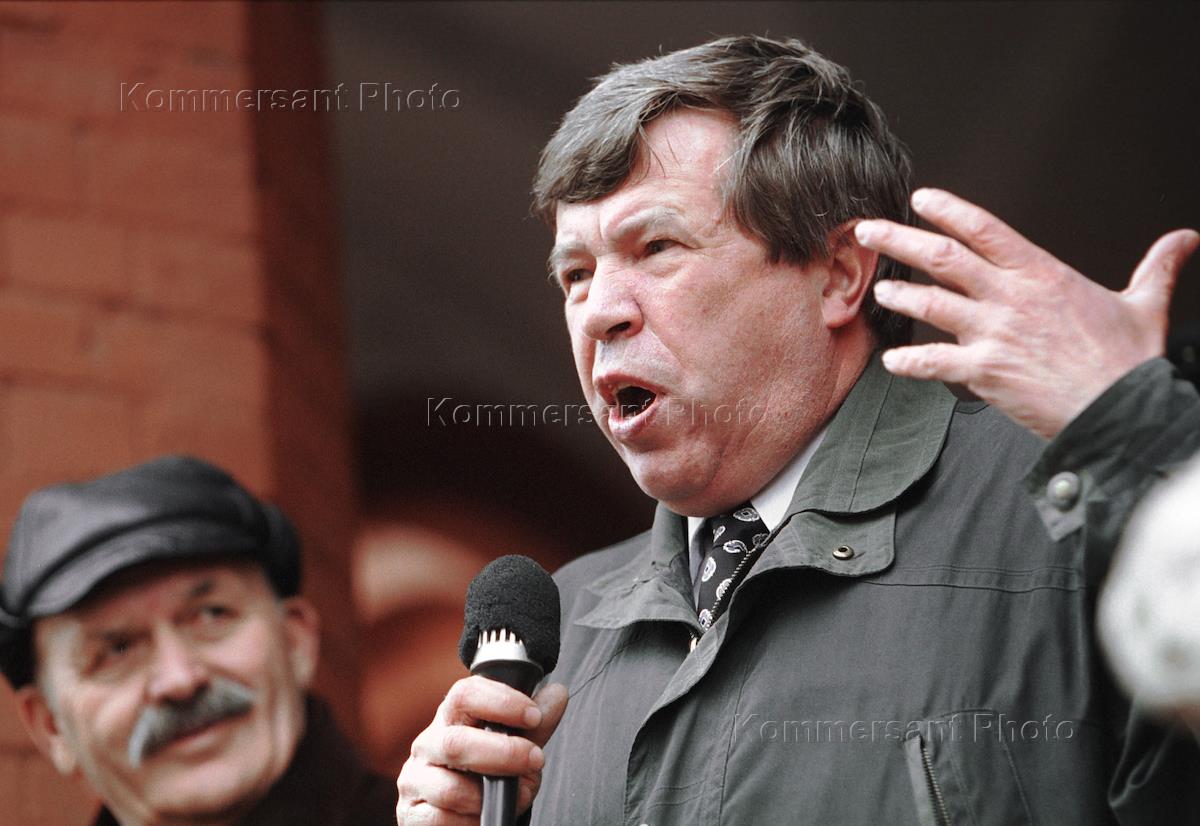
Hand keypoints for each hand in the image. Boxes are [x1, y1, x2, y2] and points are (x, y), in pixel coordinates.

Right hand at [396, 676, 567, 824]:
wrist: (462, 815)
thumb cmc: (487, 774)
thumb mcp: (516, 748)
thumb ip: (535, 726)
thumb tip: (557, 694)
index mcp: (451, 719)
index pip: (465, 695)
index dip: (501, 702)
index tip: (533, 716)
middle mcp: (428, 744)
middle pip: (455, 742)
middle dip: (504, 753)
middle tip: (535, 760)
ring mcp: (416, 780)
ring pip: (450, 789)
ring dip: (490, 797)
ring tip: (517, 798)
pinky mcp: (412, 814)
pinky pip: (442, 820)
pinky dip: (472, 822)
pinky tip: (486, 817)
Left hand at [854, 188, 1198, 438]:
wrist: (1122, 411)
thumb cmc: (1127, 362)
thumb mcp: (1144, 305)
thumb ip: (1155, 267)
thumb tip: (1186, 240)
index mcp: (1043, 274)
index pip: (986, 229)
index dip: (949, 210)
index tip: (920, 200)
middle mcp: (1012, 297)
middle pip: (943, 257)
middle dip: (899, 240)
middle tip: (867, 231)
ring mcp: (995, 333)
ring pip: (931, 303)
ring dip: (900, 295)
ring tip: (880, 290)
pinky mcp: (985, 371)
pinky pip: (934, 362)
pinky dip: (909, 361)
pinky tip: (891, 360)